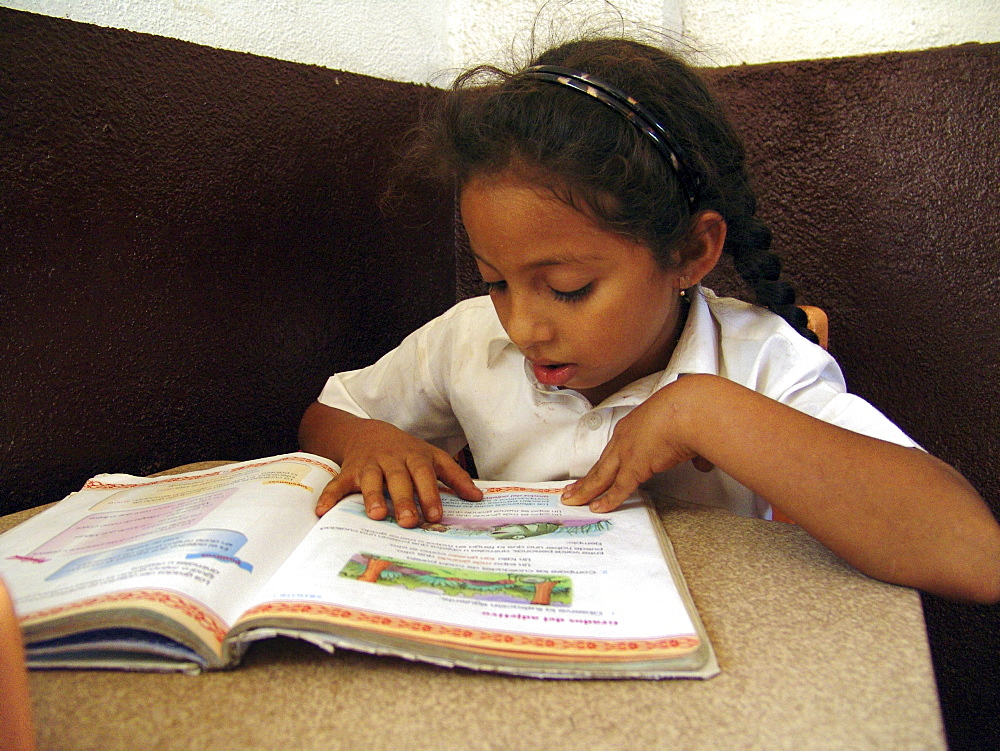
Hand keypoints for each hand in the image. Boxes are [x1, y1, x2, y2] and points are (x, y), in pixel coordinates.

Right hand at [314, 419, 481, 526]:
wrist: (370, 432)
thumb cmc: (408, 452)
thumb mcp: (433, 458)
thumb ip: (455, 477)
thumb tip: (478, 498)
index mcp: (414, 457)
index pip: (425, 475)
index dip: (430, 494)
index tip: (436, 515)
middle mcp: (392, 460)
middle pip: (399, 479)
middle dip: (405, 500)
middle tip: (410, 522)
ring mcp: (369, 464)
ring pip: (370, 480)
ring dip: (373, 497)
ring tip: (378, 515)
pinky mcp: (349, 471)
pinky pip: (337, 483)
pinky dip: (330, 496)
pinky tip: (323, 511)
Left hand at [561, 382, 712, 511]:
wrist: (690, 407)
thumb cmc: (691, 410)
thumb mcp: (687, 427)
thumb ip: (692, 449)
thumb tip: (702, 461)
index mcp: (635, 425)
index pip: (614, 450)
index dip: (603, 463)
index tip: (595, 471)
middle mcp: (625, 438)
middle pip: (600, 464)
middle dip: (585, 479)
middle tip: (571, 489)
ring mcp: (627, 453)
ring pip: (600, 477)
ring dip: (586, 491)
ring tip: (573, 500)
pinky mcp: (634, 467)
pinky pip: (617, 488)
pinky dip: (607, 500)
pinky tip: (597, 508)